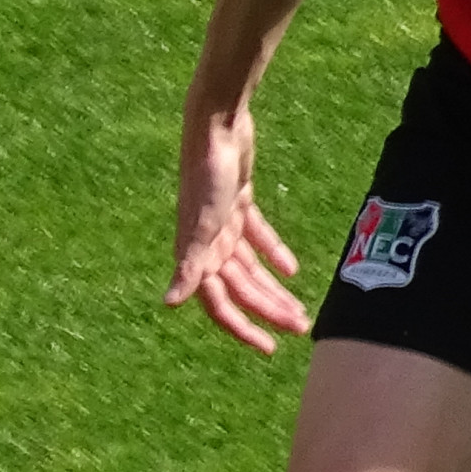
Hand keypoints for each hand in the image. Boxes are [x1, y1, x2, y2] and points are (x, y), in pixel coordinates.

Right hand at [165, 103, 308, 354]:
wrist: (216, 124)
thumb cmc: (207, 172)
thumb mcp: (202, 222)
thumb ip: (189, 263)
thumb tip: (170, 303)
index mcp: (198, 251)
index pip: (219, 302)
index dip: (242, 327)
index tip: (268, 347)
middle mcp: (208, 243)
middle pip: (242, 288)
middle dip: (269, 310)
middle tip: (301, 327)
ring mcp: (224, 223)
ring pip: (251, 267)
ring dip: (274, 289)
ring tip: (300, 308)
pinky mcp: (239, 202)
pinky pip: (257, 237)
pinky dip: (274, 253)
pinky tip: (292, 270)